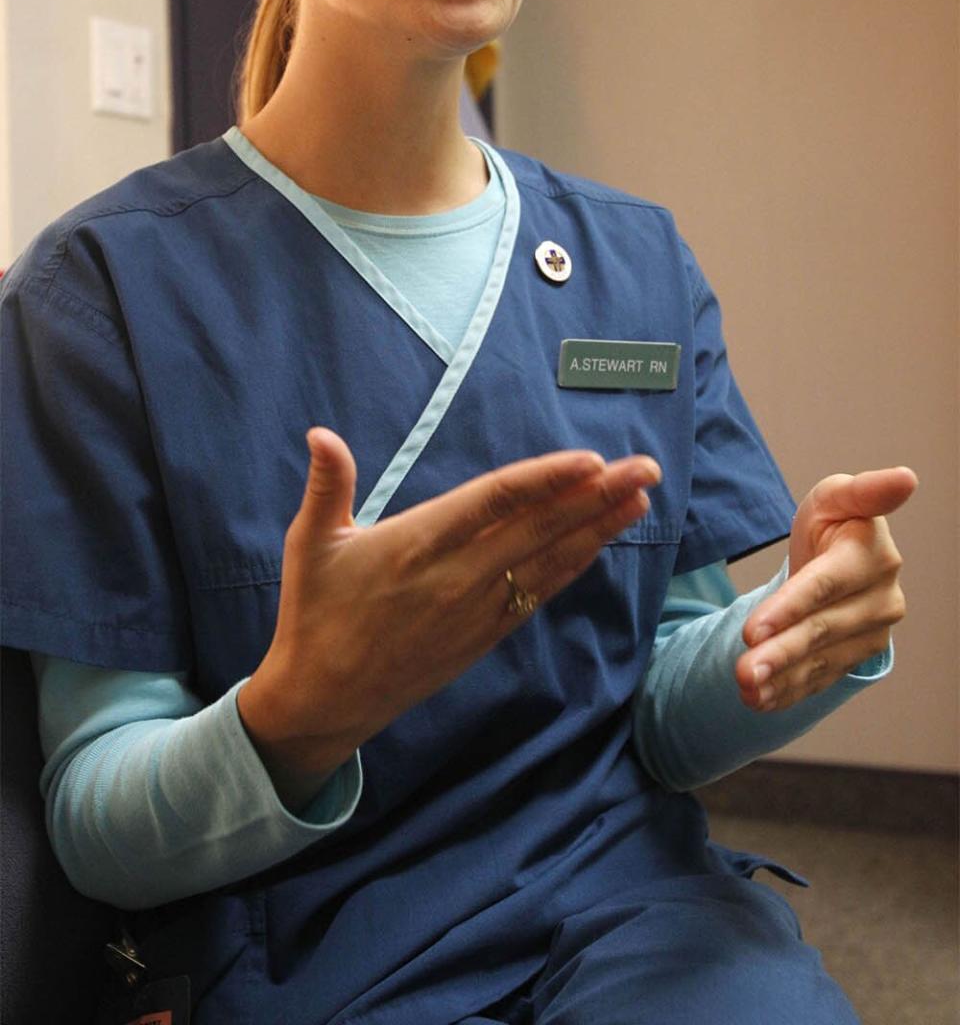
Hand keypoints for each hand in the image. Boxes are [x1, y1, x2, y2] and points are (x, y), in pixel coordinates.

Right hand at [239, 428, 661, 798]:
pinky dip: (572, 566)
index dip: (546, 480)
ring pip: (548, 560)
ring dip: (598, 528)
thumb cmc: (315, 614)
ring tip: (639, 498)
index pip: (495, 501)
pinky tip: (600, 543)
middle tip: (644, 468)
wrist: (323, 700)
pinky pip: (537, 594)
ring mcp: (475, 609)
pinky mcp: (483, 635)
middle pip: (539, 527)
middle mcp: (457, 576)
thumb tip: (320, 433)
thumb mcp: (310, 544)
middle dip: (596, 496)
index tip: (590, 461)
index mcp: (417, 543)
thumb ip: (326, 485)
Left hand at [735, 467, 915, 711]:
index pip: (825, 585)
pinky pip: (822, 677)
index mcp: (872, 554)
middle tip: (742, 671)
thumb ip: (865, 490)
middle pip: (820, 629)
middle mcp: (881, 599)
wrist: (840, 556)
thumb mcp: (837, 497)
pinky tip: (761, 701)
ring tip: (745, 689)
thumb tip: (906, 477)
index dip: (790, 608)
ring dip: (781, 678)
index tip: (752, 630)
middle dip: (779, 652)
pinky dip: (790, 691)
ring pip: (820, 659)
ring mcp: (872, 632)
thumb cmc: (834, 521)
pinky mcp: (858, 655)